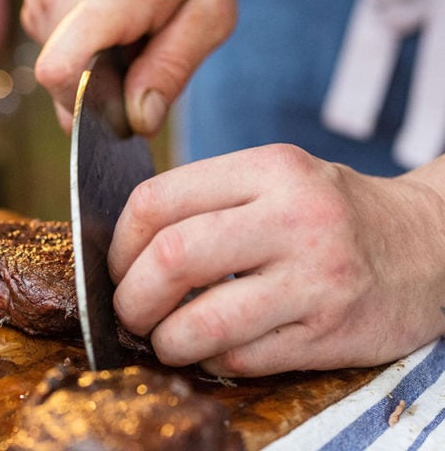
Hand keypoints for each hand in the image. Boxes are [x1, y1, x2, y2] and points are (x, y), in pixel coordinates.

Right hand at [20, 0, 235, 134]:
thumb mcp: (209, 12)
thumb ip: (171, 71)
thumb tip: (137, 123)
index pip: (58, 73)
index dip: (87, 108)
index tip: (124, 105)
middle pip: (62, 86)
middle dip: (102, 92)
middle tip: (145, 56)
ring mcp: (40, 1)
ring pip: (60, 75)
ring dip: (96, 73)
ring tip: (131, 36)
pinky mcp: (36, 8)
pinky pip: (57, 57)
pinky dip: (86, 57)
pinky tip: (112, 29)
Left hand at [109, 144, 444, 376]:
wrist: (432, 247)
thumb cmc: (330, 214)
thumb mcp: (276, 179)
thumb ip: (207, 201)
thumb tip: (122, 252)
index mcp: (269, 169)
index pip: (157, 200)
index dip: (118, 243)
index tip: (117, 266)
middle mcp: (294, 217)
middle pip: (172, 257)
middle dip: (131, 296)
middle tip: (129, 312)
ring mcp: (316, 278)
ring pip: (203, 321)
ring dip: (166, 340)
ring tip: (165, 338)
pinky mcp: (330, 333)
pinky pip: (242, 359)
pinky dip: (211, 360)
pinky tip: (214, 349)